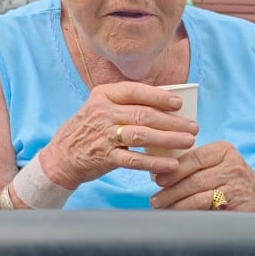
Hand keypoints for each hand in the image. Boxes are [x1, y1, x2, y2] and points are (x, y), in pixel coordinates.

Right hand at [39, 82, 197, 188]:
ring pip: (142, 134)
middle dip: (173, 121)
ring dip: (169, 138)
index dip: (159, 96)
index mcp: (103, 95)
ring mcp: (104, 135)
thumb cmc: (89, 129)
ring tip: (188, 142)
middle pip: (144, 114)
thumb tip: (165, 103)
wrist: (61, 156)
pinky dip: (155, 162)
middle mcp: (103, 112)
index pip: (135, 91)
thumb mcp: (100, 107)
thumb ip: (125, 103)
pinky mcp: (105, 157)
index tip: (178, 103)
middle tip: (193, 127)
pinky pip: (134, 159)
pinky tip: (171, 164)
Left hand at [151, 140, 254, 212]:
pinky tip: (178, 214)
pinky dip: (188, 211)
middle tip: (156, 199)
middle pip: (193, 177)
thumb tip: (160, 172)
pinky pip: (205, 206)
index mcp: (224, 149)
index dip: (173, 169)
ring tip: (162, 207)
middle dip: (170, 190)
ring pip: (197, 193)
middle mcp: (232, 164)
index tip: (158, 179)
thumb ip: (197, 165)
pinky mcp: (235, 202)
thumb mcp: (219, 165)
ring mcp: (235, 184)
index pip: (193, 157)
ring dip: (176, 202)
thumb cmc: (233, 182)